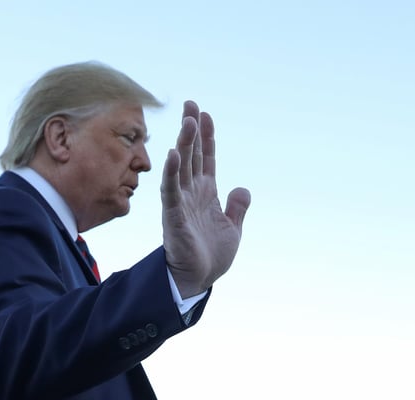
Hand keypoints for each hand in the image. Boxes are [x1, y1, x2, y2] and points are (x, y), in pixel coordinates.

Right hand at [161, 100, 250, 297]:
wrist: (198, 280)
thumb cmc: (211, 256)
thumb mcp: (232, 228)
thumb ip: (237, 207)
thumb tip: (242, 188)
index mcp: (206, 193)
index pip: (206, 158)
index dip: (206, 137)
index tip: (205, 114)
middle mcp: (191, 193)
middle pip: (192, 154)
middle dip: (191, 129)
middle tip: (191, 103)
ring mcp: (181, 202)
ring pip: (181, 167)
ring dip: (184, 144)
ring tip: (188, 121)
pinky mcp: (174, 215)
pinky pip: (171, 190)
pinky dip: (172, 172)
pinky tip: (173, 154)